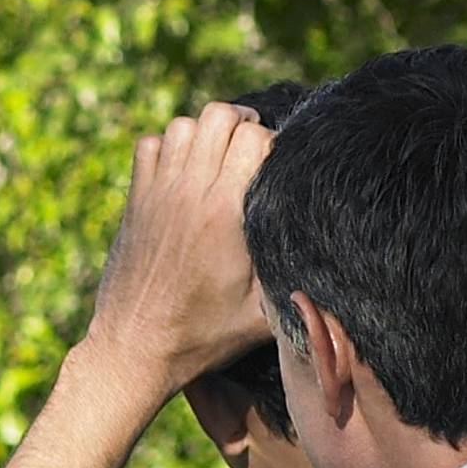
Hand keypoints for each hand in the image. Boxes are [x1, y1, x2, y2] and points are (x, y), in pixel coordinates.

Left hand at [0, 101, 284, 467]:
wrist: (132, 351)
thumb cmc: (201, 337)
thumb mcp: (262, 318)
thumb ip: (294, 278)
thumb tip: (334, 261)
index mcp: (226, 213)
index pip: (256, 137)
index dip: (273, 145)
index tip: (276, 170)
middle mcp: (190, 193)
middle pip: (220, 116)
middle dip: (242, 126)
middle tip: (251, 153)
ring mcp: (157, 193)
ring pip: (183, 123)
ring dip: (205, 134)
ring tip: (218, 158)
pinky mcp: (135, 201)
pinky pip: (149, 145)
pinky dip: (167, 148)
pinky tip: (181, 174)